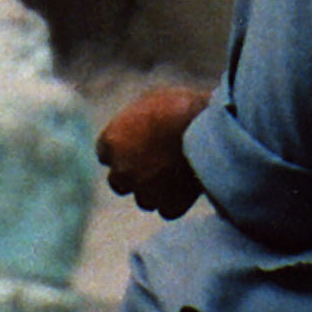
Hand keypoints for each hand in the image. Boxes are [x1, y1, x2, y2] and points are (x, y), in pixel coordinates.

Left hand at [98, 83, 209, 218]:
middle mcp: (122, 170)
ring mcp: (145, 190)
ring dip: (154, 191)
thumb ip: (136, 120)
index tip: (136, 147)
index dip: (122, 151)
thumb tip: (138, 124)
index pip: (105, 154)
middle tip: (153, 167)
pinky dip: (175, 202)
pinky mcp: (169, 205)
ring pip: (143, 199)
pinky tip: (185, 189)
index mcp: (111, 141)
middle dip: (132, 176)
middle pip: (118, 182)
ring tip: (174, 176)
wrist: (205, 130)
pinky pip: (167, 210)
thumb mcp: (148, 101)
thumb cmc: (178, 107)